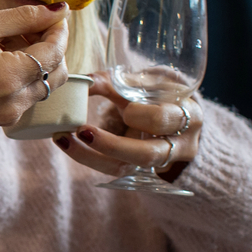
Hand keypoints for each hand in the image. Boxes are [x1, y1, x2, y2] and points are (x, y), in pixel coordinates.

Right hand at [0, 3, 69, 125]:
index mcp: (10, 77)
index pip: (55, 52)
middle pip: (58, 73)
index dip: (58, 29)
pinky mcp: (1, 118)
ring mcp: (9, 114)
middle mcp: (15, 102)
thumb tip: (57, 10)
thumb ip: (23, 17)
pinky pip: (28, 94)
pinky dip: (26, 74)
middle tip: (34, 25)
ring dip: (40, 61)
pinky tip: (4, 57)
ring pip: (45, 85)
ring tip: (13, 40)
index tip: (52, 13)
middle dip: (53, 47)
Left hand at [53, 70, 202, 179]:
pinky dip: (88, 157)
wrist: (181, 118)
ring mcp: (158, 162)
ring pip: (126, 167)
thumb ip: (120, 80)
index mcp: (188, 114)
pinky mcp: (141, 171)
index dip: (142, 115)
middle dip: (113, 145)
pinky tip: (66, 142)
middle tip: (83, 130)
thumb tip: (84, 81)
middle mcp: (179, 145)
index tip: (124, 107)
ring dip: (91, 156)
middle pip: (148, 154)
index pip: (165, 119)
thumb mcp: (151, 81)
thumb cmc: (164, 93)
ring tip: (63, 139)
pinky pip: (114, 169)